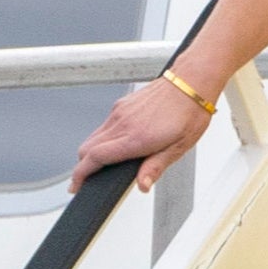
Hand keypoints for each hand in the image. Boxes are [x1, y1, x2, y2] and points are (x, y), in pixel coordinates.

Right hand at [71, 74, 213, 191]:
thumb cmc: (190, 113)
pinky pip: (104, 125)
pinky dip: (103, 138)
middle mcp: (123, 123)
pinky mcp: (121, 105)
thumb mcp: (178, 148)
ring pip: (94, 136)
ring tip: (102, 165)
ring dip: (93, 152)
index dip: (81, 174)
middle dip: (83, 167)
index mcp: (136, 138)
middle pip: (87, 148)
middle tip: (85, 181)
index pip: (96, 157)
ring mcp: (120, 112)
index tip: (76, 186)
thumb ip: (155, 168)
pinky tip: (117, 144)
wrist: (191, 82)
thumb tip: (142, 186)